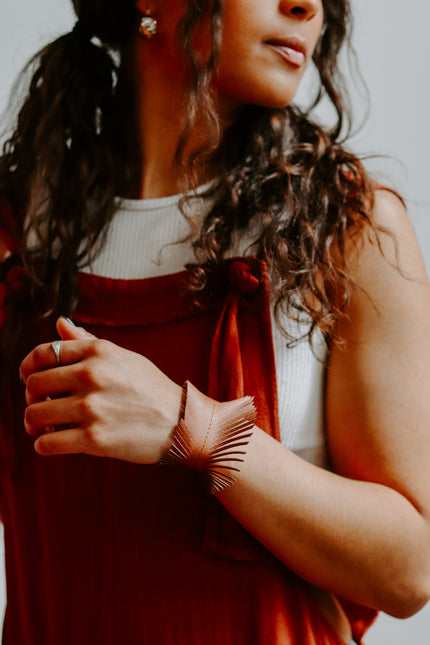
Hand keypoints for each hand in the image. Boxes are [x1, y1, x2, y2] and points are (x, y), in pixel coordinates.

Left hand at [19, 317, 182, 462]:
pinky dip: (43, 444)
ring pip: (34, 414)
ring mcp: (92, 407)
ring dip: (33, 423)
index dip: (28, 367)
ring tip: (44, 427)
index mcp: (98, 352)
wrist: (181, 422)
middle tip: (41, 405)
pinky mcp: (94, 438)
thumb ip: (88, 341)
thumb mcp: (123, 357)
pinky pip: (46, 443)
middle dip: (31, 397)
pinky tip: (52, 442)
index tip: (29, 378)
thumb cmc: (151, 388)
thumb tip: (60, 323)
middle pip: (34, 384)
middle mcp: (92, 375)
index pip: (43, 353)